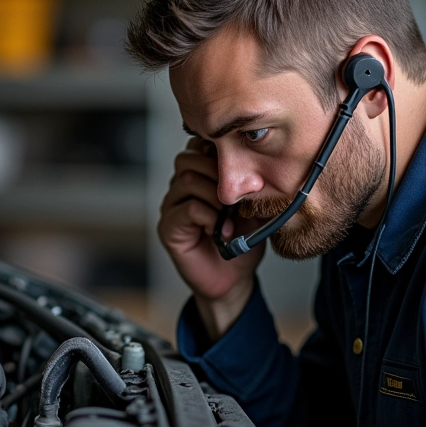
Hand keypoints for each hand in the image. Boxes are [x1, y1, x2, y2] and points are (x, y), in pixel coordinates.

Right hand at [158, 138, 265, 339]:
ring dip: (215, 196)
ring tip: (227, 216)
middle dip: (216, 172)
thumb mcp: (254, 206)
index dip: (216, 153)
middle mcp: (179, 189)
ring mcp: (171, 207)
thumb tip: (257, 165)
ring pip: (187, 180)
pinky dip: (208, 216)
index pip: (197, 147)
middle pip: (186, 159)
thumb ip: (250, 184)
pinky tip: (217, 230)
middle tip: (234, 195)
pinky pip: (187, 208)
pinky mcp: (168, 228)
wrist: (233, 279)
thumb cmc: (241, 242)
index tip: (237, 169)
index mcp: (198, 178)